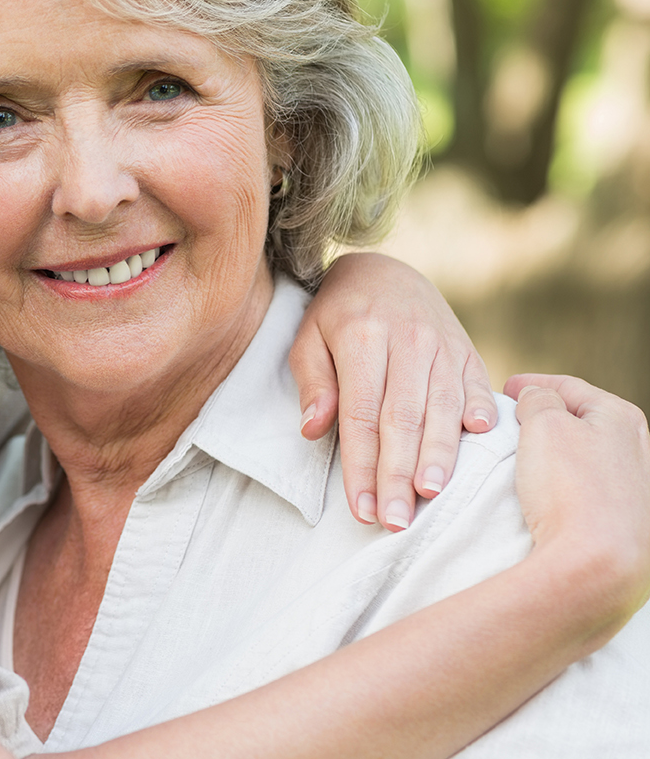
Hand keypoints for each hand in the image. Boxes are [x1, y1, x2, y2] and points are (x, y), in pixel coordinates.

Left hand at [291, 253, 495, 531]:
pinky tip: (481, 438)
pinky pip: (477, 382)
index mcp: (361, 338)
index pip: (361, 414)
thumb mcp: (308, 337)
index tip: (361, 509)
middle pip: (403, 418)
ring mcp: (441, 344)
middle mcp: (406, 340)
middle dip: (399, 474)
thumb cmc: (336, 315)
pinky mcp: (466, 348)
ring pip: (443, 406)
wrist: (383, 270)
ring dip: (440, 454)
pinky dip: (482, 408)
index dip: (362, 465)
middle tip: (397, 520)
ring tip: (432, 495)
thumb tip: (314, 430)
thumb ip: (312, 382)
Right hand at [507, 374, 649, 636]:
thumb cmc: (571, 488)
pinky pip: (587, 484)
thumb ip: (538, 399)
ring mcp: (634, 485)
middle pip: (582, 419)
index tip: (505, 388)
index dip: (532, 383)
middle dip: (546, 415)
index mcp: (620, 417)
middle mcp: (636, 447)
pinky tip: (546, 487)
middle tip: (512, 419)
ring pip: (585, 453)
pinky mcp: (624, 517)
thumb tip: (536, 398)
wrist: (596, 562)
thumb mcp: (544, 425)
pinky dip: (564, 478)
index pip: (569, 386)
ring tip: (522, 454)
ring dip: (555, 449)